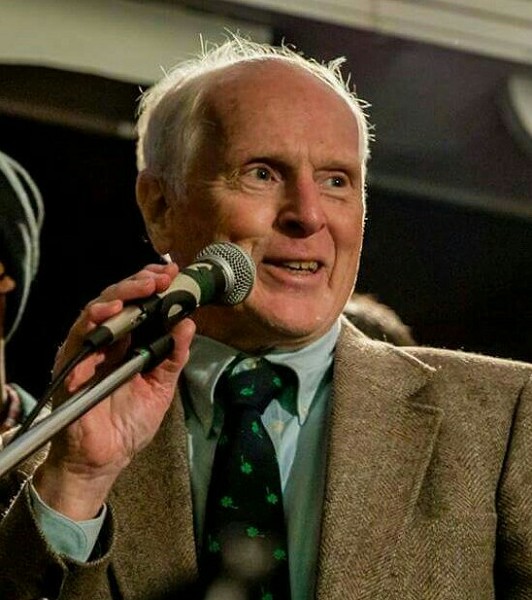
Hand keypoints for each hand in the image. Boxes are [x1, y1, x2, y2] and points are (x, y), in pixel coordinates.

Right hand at [33, 263, 195, 519]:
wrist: (105, 457)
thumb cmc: (130, 423)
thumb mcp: (162, 387)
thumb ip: (173, 357)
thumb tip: (188, 323)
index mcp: (131, 344)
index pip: (140, 306)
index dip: (154, 287)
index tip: (173, 274)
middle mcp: (109, 342)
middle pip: (119, 301)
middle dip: (139, 283)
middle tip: (161, 276)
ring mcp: (89, 351)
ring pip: (98, 310)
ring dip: (120, 294)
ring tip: (142, 287)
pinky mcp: (72, 364)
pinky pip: (79, 336)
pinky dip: (95, 321)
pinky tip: (112, 311)